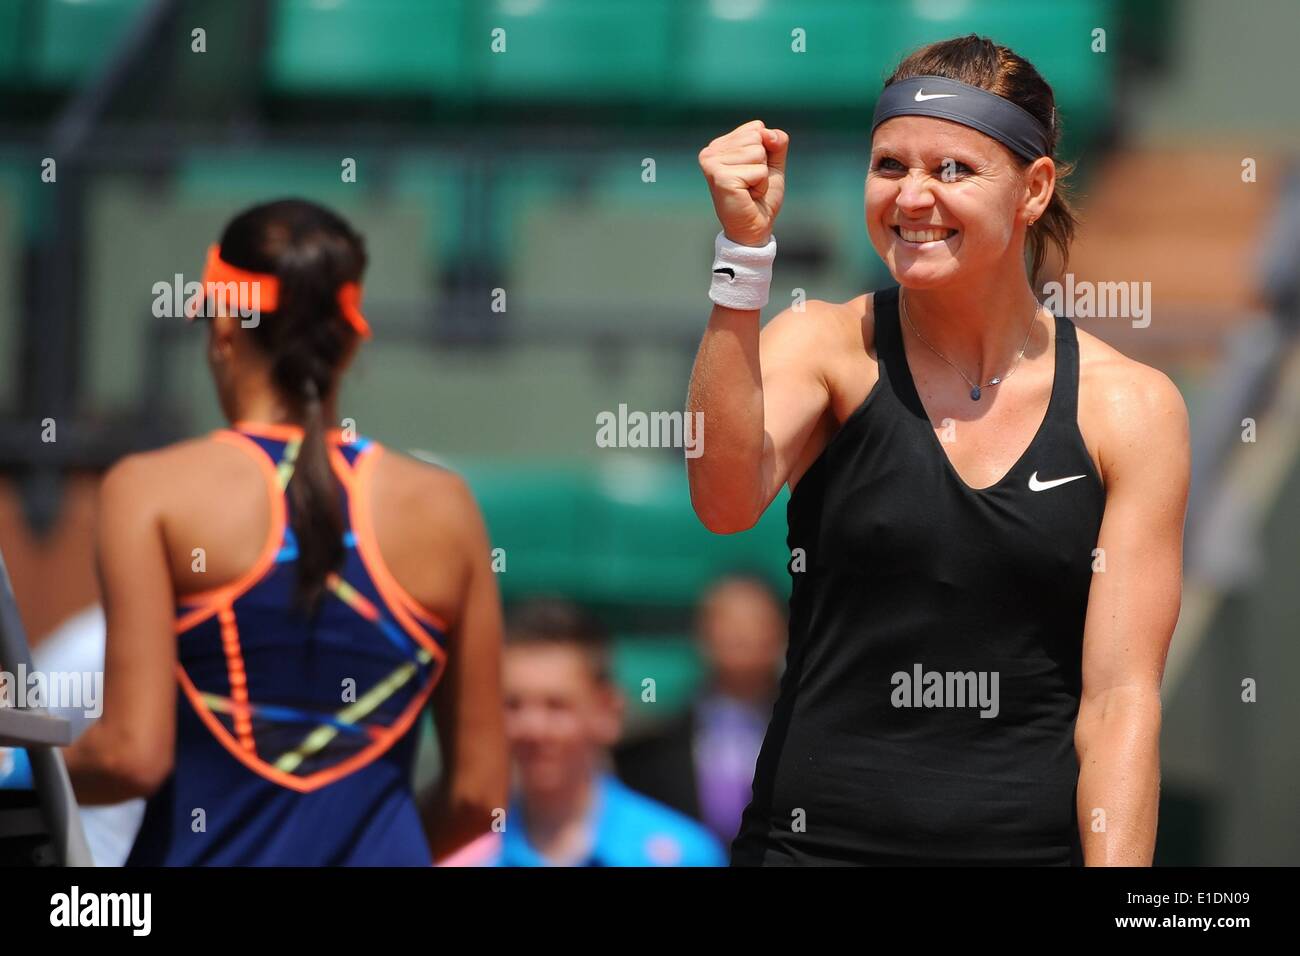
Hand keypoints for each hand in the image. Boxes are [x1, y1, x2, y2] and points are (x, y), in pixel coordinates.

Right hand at [698, 120, 788, 246]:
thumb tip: (769, 134)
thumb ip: (776, 141)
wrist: (754, 228)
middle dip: (763, 162)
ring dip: (761, 175)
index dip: (765, 150)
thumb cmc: (760, 197)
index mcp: (720, 145)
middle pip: (757, 137)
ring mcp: (713, 163)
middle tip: (751, 183)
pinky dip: (760, 185)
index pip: (755, 127)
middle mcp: (711, 151)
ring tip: (749, 189)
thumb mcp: (772, 163)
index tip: (752, 171)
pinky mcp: (721, 178)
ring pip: (758, 152)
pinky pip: (758, 171)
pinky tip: (748, 195)